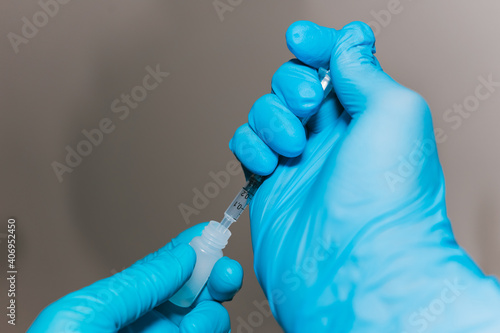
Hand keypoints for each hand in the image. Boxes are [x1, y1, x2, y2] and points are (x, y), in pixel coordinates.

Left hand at [28, 223, 242, 332]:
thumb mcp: (88, 314)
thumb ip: (138, 282)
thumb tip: (181, 255)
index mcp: (121, 303)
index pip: (164, 266)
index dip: (191, 246)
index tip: (212, 233)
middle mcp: (146, 324)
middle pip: (194, 291)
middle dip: (215, 275)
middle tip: (224, 273)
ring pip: (208, 318)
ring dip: (212, 312)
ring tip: (197, 320)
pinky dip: (210, 330)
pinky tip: (196, 331)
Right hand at [230, 21, 499, 331]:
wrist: (353, 270)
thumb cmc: (385, 201)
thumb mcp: (395, 112)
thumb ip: (364, 69)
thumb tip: (352, 39)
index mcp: (365, 114)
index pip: (335, 62)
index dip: (317, 45)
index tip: (301, 38)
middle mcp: (331, 136)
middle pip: (293, 82)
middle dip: (293, 85)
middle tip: (310, 109)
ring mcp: (297, 160)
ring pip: (264, 111)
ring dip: (271, 119)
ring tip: (292, 148)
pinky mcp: (268, 183)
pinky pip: (245, 145)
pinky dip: (250, 146)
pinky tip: (269, 163)